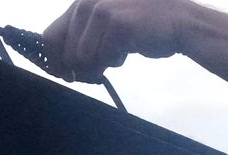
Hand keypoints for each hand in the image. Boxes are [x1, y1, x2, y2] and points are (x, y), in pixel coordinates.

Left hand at [41, 0, 193, 82]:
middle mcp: (86, 3)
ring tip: (116, 56)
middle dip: (77, 69)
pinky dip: (113, 63)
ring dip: (98, 66)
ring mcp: (102, 11)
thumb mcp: (106, 25)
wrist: (178, 22)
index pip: (49, 36)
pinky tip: (126, 51)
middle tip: (94, 73)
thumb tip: (60, 65)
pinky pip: (101, 59)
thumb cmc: (142, 26)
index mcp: (81, 3)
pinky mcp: (117, 24)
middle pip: (64, 52)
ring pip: (81, 58)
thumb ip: (83, 37)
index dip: (54, 60)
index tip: (64, 74)